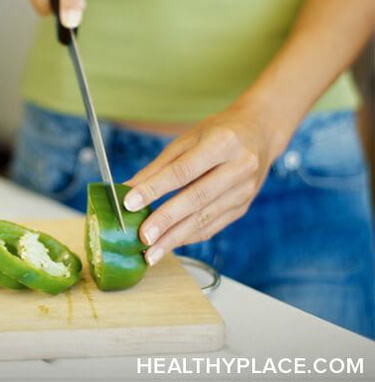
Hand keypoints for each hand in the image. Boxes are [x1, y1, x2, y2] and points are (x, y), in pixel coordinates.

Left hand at [124, 106, 283, 265]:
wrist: (260, 133)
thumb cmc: (217, 132)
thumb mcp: (187, 139)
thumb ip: (158, 167)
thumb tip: (127, 189)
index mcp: (222, 143)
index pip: (183, 171)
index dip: (155, 189)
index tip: (130, 203)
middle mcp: (239, 167)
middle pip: (196, 198)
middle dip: (166, 221)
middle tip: (142, 237)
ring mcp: (244, 190)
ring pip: (205, 218)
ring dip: (175, 238)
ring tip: (151, 253)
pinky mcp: (243, 207)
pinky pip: (212, 226)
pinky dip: (188, 237)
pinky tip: (169, 245)